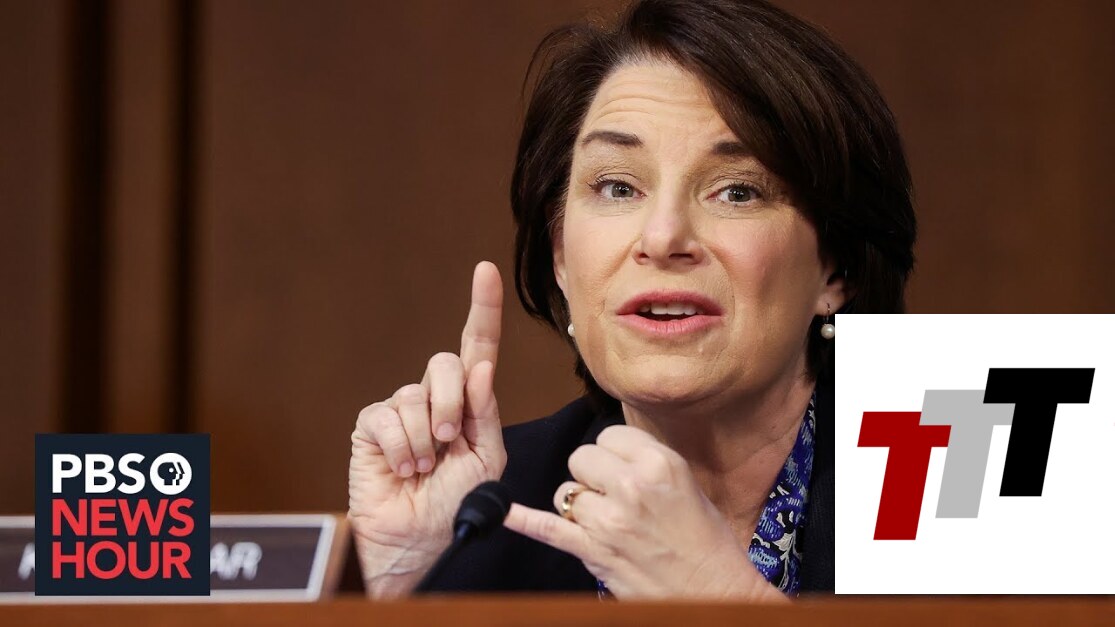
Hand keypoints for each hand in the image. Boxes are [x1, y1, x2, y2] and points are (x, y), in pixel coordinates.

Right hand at [348, 261, 506, 597]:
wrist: (420, 540)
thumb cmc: (457, 503)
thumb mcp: (487, 459)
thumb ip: (485, 412)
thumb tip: (481, 367)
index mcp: (469, 402)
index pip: (477, 348)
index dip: (482, 309)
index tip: (485, 271)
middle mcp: (435, 398)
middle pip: (444, 363)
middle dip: (452, 403)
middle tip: (449, 443)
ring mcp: (401, 410)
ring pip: (415, 396)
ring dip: (425, 440)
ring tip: (423, 469)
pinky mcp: (371, 426)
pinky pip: (386, 417)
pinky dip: (400, 447)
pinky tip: (402, 469)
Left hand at [503, 425, 785, 600]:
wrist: (714, 592)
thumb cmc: (705, 541)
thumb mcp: (685, 483)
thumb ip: (645, 460)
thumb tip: (607, 449)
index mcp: (659, 462)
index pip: (609, 435)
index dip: (612, 454)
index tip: (622, 469)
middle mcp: (632, 485)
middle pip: (581, 458)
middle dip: (591, 475)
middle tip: (613, 497)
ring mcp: (609, 519)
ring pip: (566, 492)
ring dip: (579, 505)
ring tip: (608, 523)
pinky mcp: (593, 550)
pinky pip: (547, 528)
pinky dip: (522, 519)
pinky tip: (500, 510)